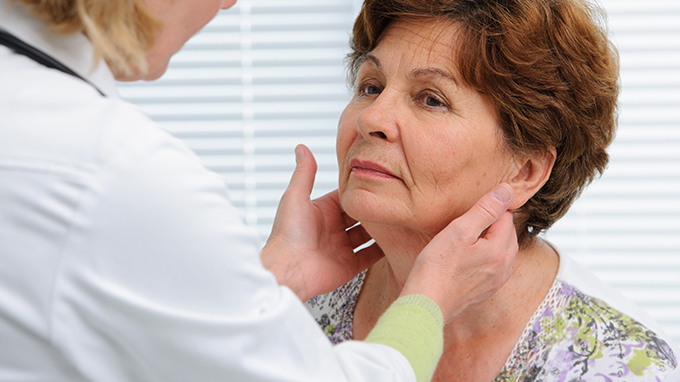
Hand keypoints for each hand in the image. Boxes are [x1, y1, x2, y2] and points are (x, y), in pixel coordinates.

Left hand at [261, 145, 384, 301]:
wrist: (288, 269)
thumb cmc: (287, 234)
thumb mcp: (295, 197)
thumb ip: (304, 173)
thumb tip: (301, 147)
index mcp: (322, 210)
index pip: (347, 196)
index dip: (362, 189)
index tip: (380, 179)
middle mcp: (333, 228)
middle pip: (360, 214)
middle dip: (374, 208)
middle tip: (395, 198)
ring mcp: (342, 247)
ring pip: (368, 234)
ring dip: (381, 228)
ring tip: (400, 217)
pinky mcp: (349, 265)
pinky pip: (370, 256)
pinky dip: (382, 250)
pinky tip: (396, 241)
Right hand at [400, 184, 517, 322]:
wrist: (426, 304)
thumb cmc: (437, 268)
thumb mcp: (459, 230)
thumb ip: (485, 210)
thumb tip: (507, 190)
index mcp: (499, 252)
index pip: (506, 219)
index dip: (494, 207)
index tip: (479, 202)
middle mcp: (502, 270)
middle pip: (509, 237)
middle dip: (498, 223)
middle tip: (478, 214)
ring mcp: (494, 284)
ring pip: (504, 254)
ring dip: (495, 241)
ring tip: (476, 233)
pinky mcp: (483, 294)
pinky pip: (495, 270)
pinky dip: (489, 258)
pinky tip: (473, 257)